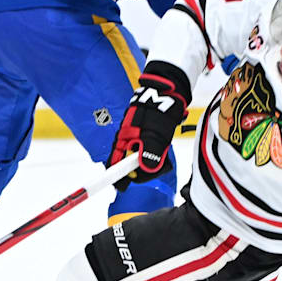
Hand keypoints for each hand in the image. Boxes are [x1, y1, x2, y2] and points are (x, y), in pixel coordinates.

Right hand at [108, 63, 188, 188]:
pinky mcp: (145, 136)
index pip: (114, 164)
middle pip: (128, 165)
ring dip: (151, 159)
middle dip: (143, 168)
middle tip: (158, 163)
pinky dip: (155, 152)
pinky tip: (163, 144)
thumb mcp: (155, 134)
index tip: (122, 187)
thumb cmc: (158, 111)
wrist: (167, 93)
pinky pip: (147, 151)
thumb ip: (150, 153)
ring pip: (140, 158)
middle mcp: (126, 140)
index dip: (118, 177)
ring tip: (163, 149)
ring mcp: (135, 138)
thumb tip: (145, 169)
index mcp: (123, 139)